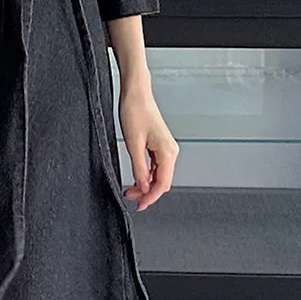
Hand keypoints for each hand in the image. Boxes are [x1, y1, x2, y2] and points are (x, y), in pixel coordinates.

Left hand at [118, 85, 178, 211]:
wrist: (136, 93)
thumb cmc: (135, 111)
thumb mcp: (133, 143)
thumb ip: (139, 168)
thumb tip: (143, 187)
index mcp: (167, 151)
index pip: (162, 184)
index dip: (150, 198)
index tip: (139, 206)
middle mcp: (171, 151)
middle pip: (162, 181)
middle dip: (147, 193)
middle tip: (129, 197)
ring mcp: (166, 148)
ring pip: (159, 175)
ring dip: (146, 184)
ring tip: (130, 189)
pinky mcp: (159, 145)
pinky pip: (156, 166)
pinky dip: (147, 175)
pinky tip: (136, 177)